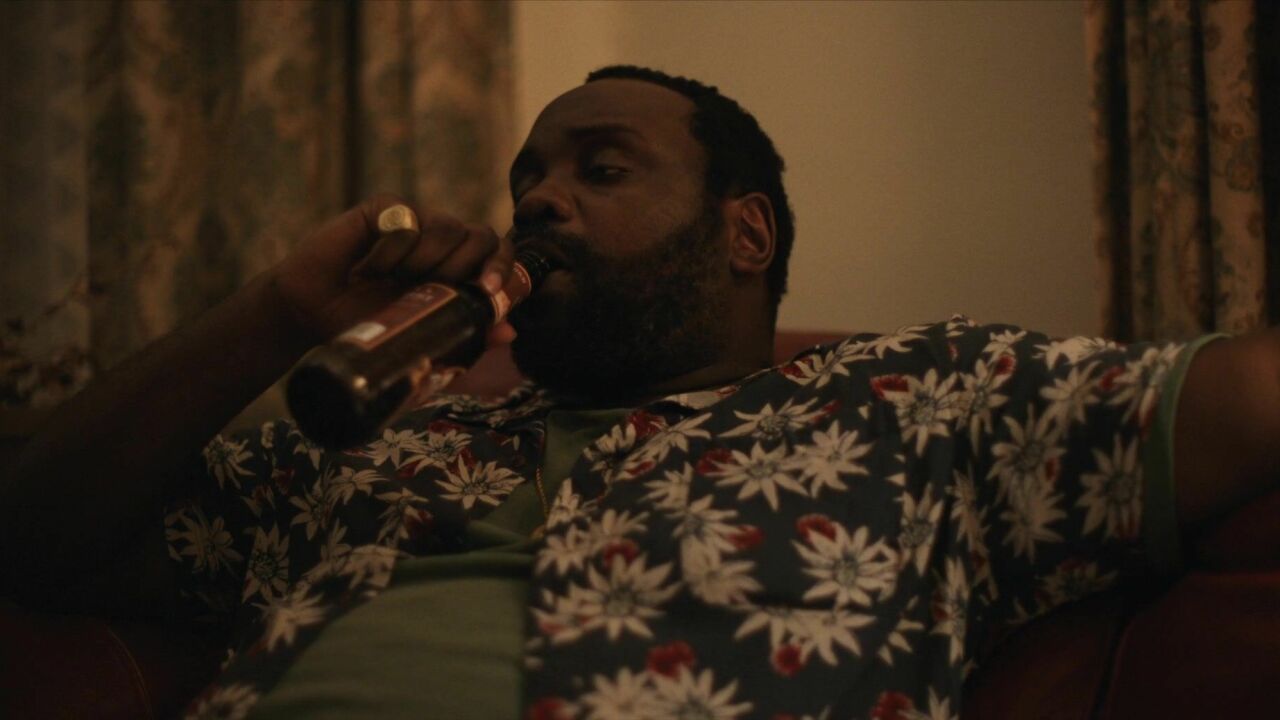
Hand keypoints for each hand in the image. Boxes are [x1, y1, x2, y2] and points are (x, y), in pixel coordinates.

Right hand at [267, 195, 515, 344]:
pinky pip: (406, 219)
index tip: (488, 289)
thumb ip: (464, 337)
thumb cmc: (368, 328)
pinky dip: (392, 250)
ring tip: (394, 282)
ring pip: (448, 226)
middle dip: (467, 265)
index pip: (499, 255)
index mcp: (459, 270)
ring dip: (426, 260)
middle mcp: (443, 243)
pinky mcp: (384, 208)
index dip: (503, 267)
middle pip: (483, 235)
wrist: (312, 317)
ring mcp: (416, 222)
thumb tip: (509, 334)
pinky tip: (368, 268)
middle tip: (440, 287)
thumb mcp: (422, 340)